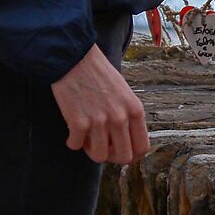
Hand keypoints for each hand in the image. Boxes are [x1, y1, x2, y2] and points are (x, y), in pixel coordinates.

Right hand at [51, 43, 148, 163]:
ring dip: (91, 149)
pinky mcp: (78, 122)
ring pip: (99, 157)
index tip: (119, 149)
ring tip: (86, 136)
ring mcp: (99, 121)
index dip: (131, 153)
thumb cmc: (98, 72)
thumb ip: (128, 115)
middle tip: (101, 145)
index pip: (142, 148)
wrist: (73, 56)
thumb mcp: (124, 91)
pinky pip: (76, 146)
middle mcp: (120, 118)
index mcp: (135, 109)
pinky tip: (72, 131)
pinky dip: (72, 141)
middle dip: (111, 155)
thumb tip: (125, 140)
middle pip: (123, 158)